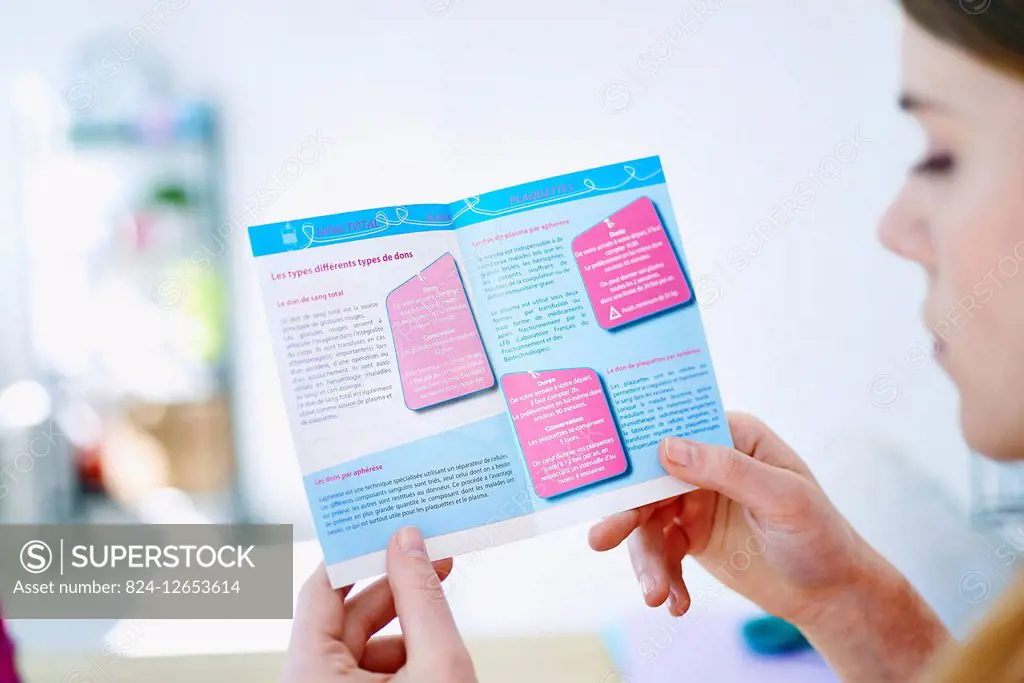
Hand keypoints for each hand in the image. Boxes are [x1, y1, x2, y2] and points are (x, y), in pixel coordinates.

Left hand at [283, 527, 476, 682]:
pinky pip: (365, 673)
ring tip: (444, 623)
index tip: (388, 529)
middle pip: (345, 618)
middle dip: (397, 592)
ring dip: (405, 629)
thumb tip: (408, 541)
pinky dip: (401, 660)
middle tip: (434, 562)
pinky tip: (434, 660)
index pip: (320, 590)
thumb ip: (422, 598)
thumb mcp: (438, 664)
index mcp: (311, 673)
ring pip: (360, 647)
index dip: (357, 555)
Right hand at [589, 412, 949, 682]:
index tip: (607, 469)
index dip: (638, 445)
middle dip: (626, 513)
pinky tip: (675, 603)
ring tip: (655, 594)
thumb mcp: (782, 497)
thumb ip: (726, 470)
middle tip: (602, 538)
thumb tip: (667, 447)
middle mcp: (707, 463)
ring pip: (648, 521)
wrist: (831, 594)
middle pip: (650, 479)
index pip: (675, 429)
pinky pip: (660, 552)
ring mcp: (695, 500)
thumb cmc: (819, 535)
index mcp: (731, 437)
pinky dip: (663, 577)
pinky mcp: (690, 536)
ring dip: (646, 559)